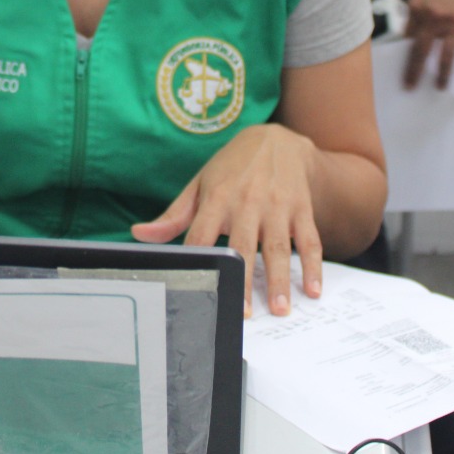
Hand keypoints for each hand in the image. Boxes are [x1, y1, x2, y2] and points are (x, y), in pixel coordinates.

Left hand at [130, 123, 322, 317]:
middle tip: (245, 315)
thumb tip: (139, 234)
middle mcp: (248, 202)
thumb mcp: (200, 185)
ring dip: (280, 280)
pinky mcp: (301, 208)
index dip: (200, 262)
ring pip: (279, 247)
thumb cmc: (232, 169)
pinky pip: (310, 240)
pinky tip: (314, 290)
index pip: (203, 236)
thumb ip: (173, 215)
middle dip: (244, 281)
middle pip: (244, 247)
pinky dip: (313, 266)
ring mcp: (277, 205)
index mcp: (217, 198)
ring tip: (280, 309)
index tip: (200, 292)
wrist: (276, 139)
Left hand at [402, 0, 453, 89]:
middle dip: (414, 72)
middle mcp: (433, 18)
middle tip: (410, 87)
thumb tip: (417, 26)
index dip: (405, 52)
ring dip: (442, 75)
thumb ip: (422, 6)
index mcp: (417, 6)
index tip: (401, 65)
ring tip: (440, 88)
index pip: (408, 36)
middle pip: (420, 51)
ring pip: (446, 56)